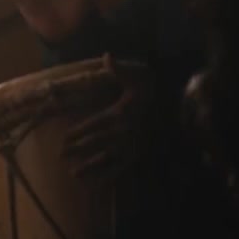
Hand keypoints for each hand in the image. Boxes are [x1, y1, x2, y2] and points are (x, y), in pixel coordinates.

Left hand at [63, 54, 152, 179]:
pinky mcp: (140, 154)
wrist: (178, 105)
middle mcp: (126, 131)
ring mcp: (133, 145)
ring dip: (91, 166)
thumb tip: (107, 56)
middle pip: (98, 142)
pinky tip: (97, 183)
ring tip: (74, 174)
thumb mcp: (137, 75)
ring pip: (108, 158)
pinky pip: (123, 167)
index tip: (64, 138)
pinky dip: (110, 176)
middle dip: (79, 149)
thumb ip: (120, 69)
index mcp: (121, 113)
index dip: (80, 131)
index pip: (96, 124)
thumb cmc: (152, 88)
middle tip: (61, 156)